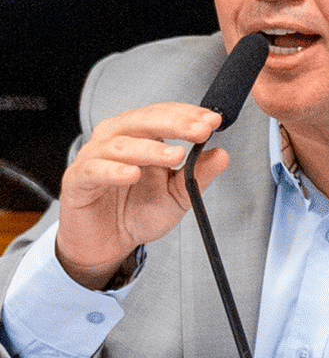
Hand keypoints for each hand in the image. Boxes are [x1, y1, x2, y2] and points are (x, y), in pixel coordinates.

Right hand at [53, 102, 230, 288]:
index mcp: (140, 136)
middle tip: (201, 131)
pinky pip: (93, 171)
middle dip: (174, 123)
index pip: (163, 114)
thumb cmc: (137, 211)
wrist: (108, 243)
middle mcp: (115, 140)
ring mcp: (94, 158)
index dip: (188, 114)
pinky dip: (113, 170)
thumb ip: (198, 175)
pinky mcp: (77, 181)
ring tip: (175, 155)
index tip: (214, 121)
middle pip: (142, 120)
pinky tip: (132, 174)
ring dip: (150, 148)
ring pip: (120, 144)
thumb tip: (222, 154)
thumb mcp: (177, 195)